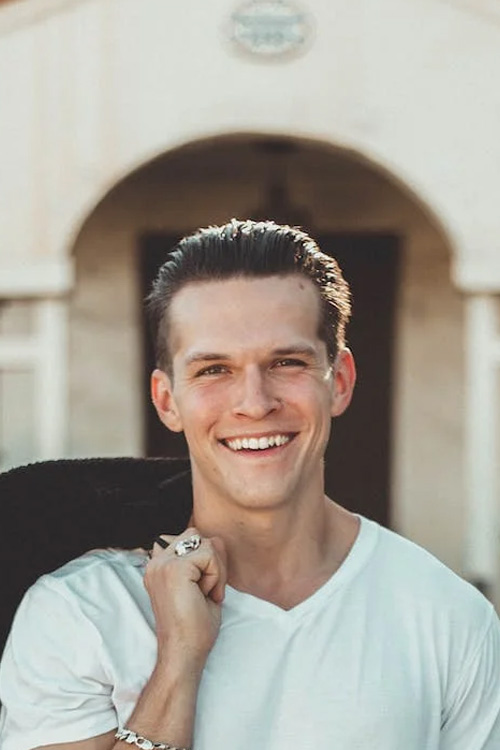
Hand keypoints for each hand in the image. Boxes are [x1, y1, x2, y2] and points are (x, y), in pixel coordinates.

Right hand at [143, 527, 226, 671]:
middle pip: (197, 536)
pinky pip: (210, 556)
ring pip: (206, 544)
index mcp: (159, 565)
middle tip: (206, 591)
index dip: (205, 561)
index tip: (201, 590)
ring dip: (215, 570)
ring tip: (205, 594)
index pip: (190, 539)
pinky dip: (216, 577)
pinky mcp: (175, 569)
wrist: (184, 652)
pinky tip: (206, 596)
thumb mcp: (201, 584)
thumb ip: (205, 559)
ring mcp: (163, 564)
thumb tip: (217, 539)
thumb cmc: (194, 626)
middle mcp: (156, 561)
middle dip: (212, 561)